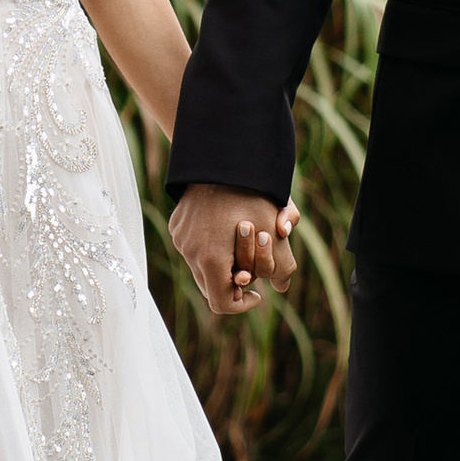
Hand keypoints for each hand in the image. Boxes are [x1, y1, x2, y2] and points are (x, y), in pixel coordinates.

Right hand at [169, 183, 301, 319]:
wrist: (223, 156)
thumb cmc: (252, 193)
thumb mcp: (275, 229)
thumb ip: (283, 265)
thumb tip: (283, 287)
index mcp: (210, 260)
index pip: (221, 304)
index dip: (241, 305)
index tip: (257, 293)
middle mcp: (189, 252)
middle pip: (210, 286)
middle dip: (232, 282)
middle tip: (251, 269)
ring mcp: (180, 238)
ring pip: (200, 266)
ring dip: (220, 264)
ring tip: (238, 245)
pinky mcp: (176, 226)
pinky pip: (191, 247)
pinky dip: (207, 247)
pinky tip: (223, 227)